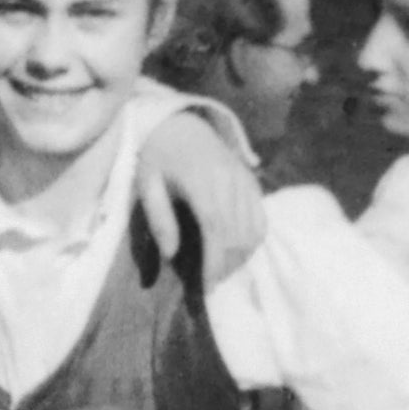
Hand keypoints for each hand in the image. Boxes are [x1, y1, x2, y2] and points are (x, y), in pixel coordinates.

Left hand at [135, 111, 264, 283]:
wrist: (180, 122)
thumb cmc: (158, 156)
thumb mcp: (147, 185)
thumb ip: (158, 219)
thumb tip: (171, 255)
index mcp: (201, 181)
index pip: (216, 229)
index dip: (215, 262)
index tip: (207, 286)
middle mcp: (229, 180)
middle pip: (238, 234)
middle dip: (227, 265)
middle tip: (211, 282)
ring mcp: (245, 180)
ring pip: (254, 229)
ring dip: (240, 256)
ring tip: (221, 269)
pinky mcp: (252, 181)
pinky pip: (261, 218)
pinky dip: (253, 239)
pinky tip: (237, 251)